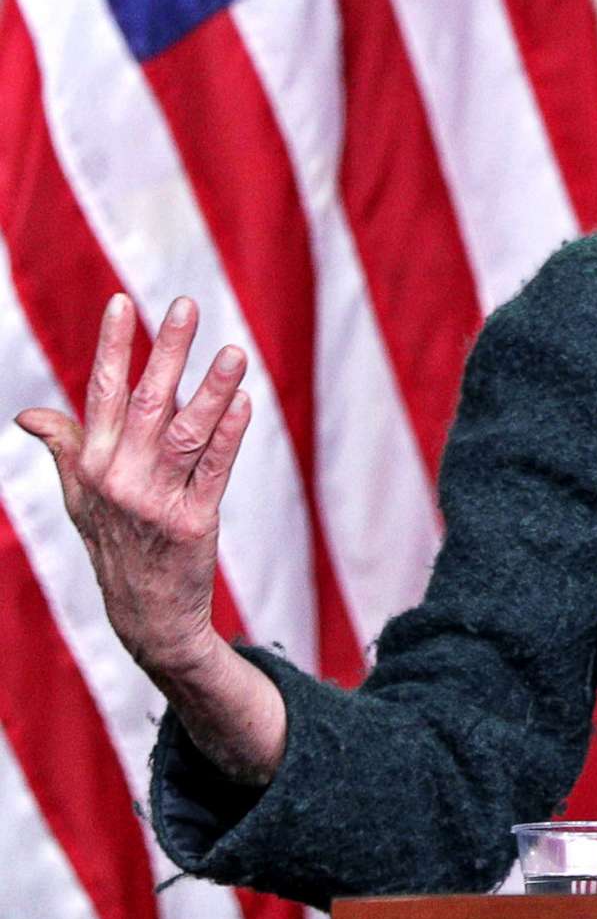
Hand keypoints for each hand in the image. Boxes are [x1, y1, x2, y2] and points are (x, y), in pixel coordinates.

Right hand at [15, 294, 252, 680]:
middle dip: (167, 351)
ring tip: (235, 351)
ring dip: (212, 390)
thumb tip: (28, 414)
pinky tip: (246, 402)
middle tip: (186, 304)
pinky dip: (230, 435)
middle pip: (147, 402)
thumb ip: (64, 448)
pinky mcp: (194, 521)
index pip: (101, 394)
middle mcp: (119, 479)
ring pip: (187, 433)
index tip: (121, 303)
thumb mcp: (79, 497)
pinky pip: (215, 470)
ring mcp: (156, 501)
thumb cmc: (115, 543)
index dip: (112, 347)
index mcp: (91, 466)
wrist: (145, 615)